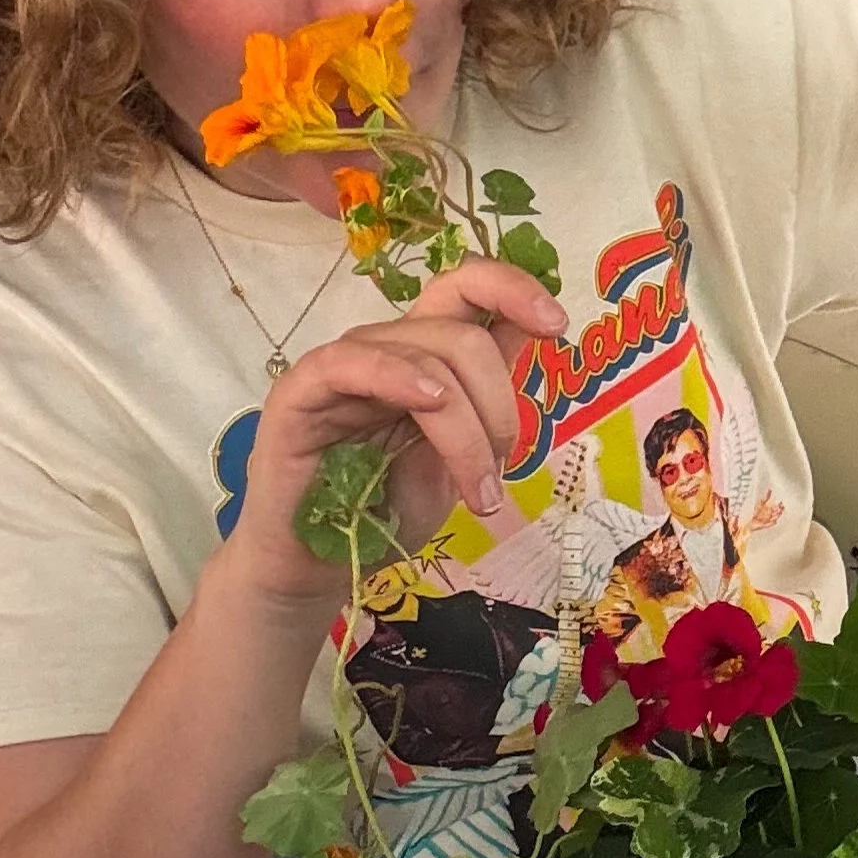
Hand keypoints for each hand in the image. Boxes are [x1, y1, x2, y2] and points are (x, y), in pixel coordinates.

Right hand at [217, 255, 568, 613]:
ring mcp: (342, 367)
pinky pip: (352, 363)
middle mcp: (386, 350)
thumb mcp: (459, 461)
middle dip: (499, 407)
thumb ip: (486, 404)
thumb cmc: (384, 514)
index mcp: (426, 358)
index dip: (513, 290)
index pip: (466, 291)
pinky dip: (398, 376)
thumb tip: (531, 337)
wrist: (320, 568)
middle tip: (499, 476)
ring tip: (478, 493)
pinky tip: (429, 402)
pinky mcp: (301, 392)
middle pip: (460, 335)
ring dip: (466, 430)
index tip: (556, 323)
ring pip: (424, 357)